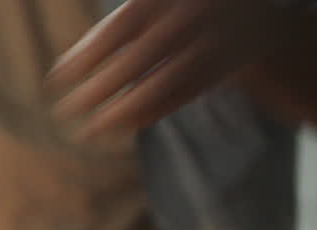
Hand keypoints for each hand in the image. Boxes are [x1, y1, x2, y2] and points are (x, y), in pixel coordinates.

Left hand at [46, 0, 295, 139]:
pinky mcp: (236, 64)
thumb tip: (62, 70)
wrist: (261, 21)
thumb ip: (116, 31)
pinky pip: (186, 93)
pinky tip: (123, 127)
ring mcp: (222, 37)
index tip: (55, 80)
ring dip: (123, 110)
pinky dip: (153, 111)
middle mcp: (199, 9)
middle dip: (99, 88)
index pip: (121, 26)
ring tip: (88, 131)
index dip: (86, 54)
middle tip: (64, 111)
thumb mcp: (158, 10)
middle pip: (140, 57)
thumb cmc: (186, 14)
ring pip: (164, 81)